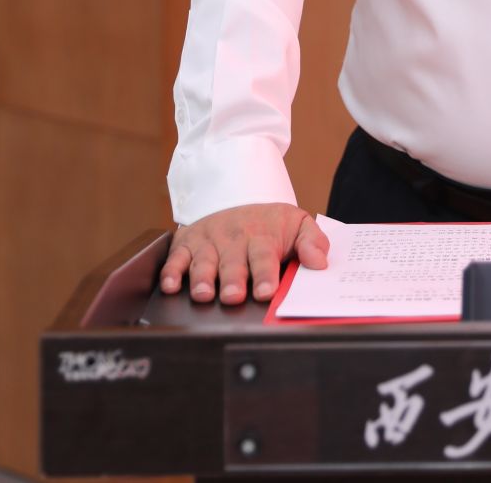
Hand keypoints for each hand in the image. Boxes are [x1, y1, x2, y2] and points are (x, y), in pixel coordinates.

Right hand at [157, 203, 328, 304]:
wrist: (238, 195)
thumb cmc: (270, 222)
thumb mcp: (297, 223)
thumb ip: (312, 242)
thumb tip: (320, 263)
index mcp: (262, 236)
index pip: (264, 257)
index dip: (265, 275)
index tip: (266, 292)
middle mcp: (233, 239)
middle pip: (232, 262)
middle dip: (232, 280)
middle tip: (233, 296)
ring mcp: (208, 241)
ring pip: (203, 261)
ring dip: (202, 279)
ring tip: (204, 294)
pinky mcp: (187, 243)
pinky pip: (176, 257)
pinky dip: (171, 271)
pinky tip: (170, 285)